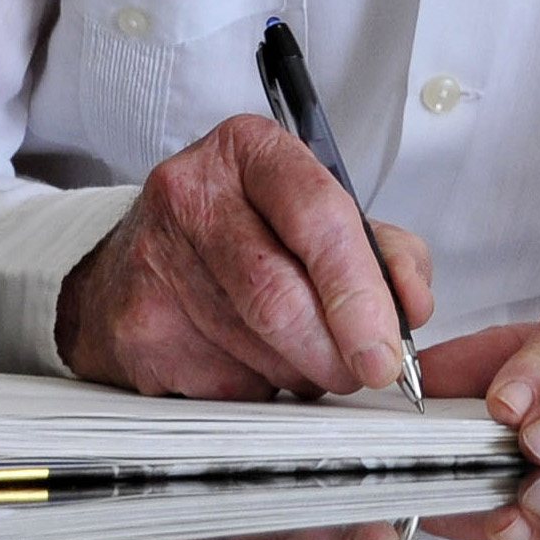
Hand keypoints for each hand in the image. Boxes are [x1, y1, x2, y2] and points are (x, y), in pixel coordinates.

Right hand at [56, 114, 433, 398]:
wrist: (127, 265)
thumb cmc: (239, 237)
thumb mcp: (314, 217)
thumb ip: (381, 252)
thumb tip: (411, 306)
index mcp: (249, 151)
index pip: (318, 218)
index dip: (360, 293)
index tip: (386, 349)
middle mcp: (192, 194)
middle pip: (282, 298)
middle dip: (335, 353)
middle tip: (360, 370)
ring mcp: (154, 261)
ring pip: (257, 352)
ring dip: (300, 372)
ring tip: (298, 354)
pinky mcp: (136, 326)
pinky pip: (221, 384)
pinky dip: (256, 388)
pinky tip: (248, 361)